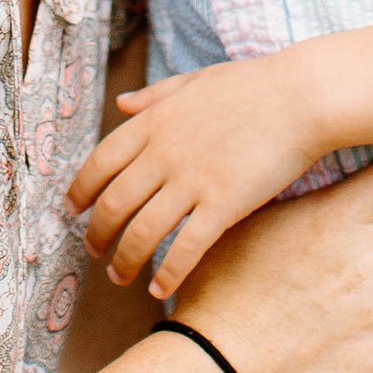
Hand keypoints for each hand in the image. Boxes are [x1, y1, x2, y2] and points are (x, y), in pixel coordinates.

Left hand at [69, 52, 327, 298]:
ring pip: (141, 232)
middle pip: (114, 204)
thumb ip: (154, 96)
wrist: (299, 97)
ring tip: (119, 276)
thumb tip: (121, 103)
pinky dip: (167, 274)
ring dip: (124, 260)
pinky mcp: (222, 205)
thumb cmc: (249, 86)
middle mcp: (163, 154)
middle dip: (97, 234)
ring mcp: (192, 181)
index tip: (73, 211)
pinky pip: (185, 248)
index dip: (80, 192)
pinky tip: (159, 290)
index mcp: (152, 123)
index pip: (99, 163)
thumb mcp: (192, 82)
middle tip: (94, 251)